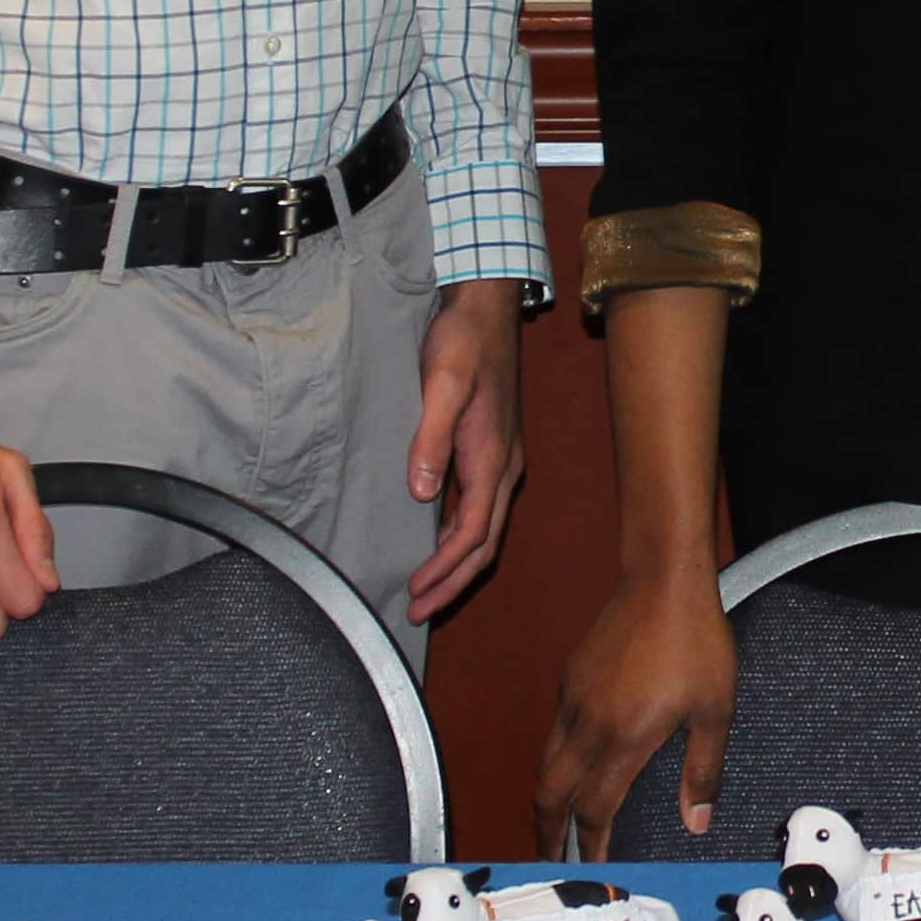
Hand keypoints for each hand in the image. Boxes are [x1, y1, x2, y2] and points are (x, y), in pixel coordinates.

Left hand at [402, 280, 529, 623]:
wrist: (485, 307)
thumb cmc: (462, 341)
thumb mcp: (442, 384)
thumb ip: (432, 438)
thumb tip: (422, 493)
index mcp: (493, 458)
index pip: (473, 532)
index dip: (445, 569)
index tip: (416, 593)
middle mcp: (504, 466)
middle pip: (484, 543)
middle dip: (452, 583)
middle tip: (419, 613)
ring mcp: (501, 459)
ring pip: (484, 529)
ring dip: (457, 565)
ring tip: (426, 592)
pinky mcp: (492, 450)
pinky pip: (480, 508)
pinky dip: (460, 537)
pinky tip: (439, 544)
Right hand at [537, 564, 734, 851]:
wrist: (663, 581)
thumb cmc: (696, 642)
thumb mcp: (715, 711)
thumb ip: (703, 771)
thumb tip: (695, 821)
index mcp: (623, 740)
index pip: (594, 809)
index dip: (592, 844)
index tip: (594, 866)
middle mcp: (588, 725)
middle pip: (551, 794)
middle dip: (548, 833)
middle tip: (551, 859)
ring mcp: (572, 700)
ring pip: (546, 764)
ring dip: (547, 799)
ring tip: (555, 822)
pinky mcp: (570, 678)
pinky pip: (554, 732)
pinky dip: (555, 761)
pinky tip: (572, 766)